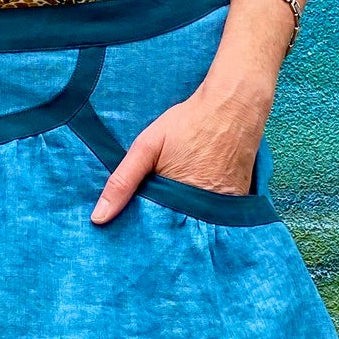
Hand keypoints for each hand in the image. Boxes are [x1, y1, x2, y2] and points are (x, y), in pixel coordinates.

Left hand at [91, 84, 266, 223]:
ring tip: (178, 203)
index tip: (132, 231)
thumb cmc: (187, 124)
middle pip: (179, 230)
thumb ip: (122, 181)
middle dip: (166, 228)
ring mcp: (225, 207)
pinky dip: (207, 210)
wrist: (233, 106)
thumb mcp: (147, 146)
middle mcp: (206, 211)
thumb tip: (99, 217)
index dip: (146, 230)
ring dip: (188, 219)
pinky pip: (218, 215)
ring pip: (199, 224)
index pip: (157, 231)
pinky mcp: (239, 200)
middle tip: (154, 217)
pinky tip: (200, 193)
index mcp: (179, 202)